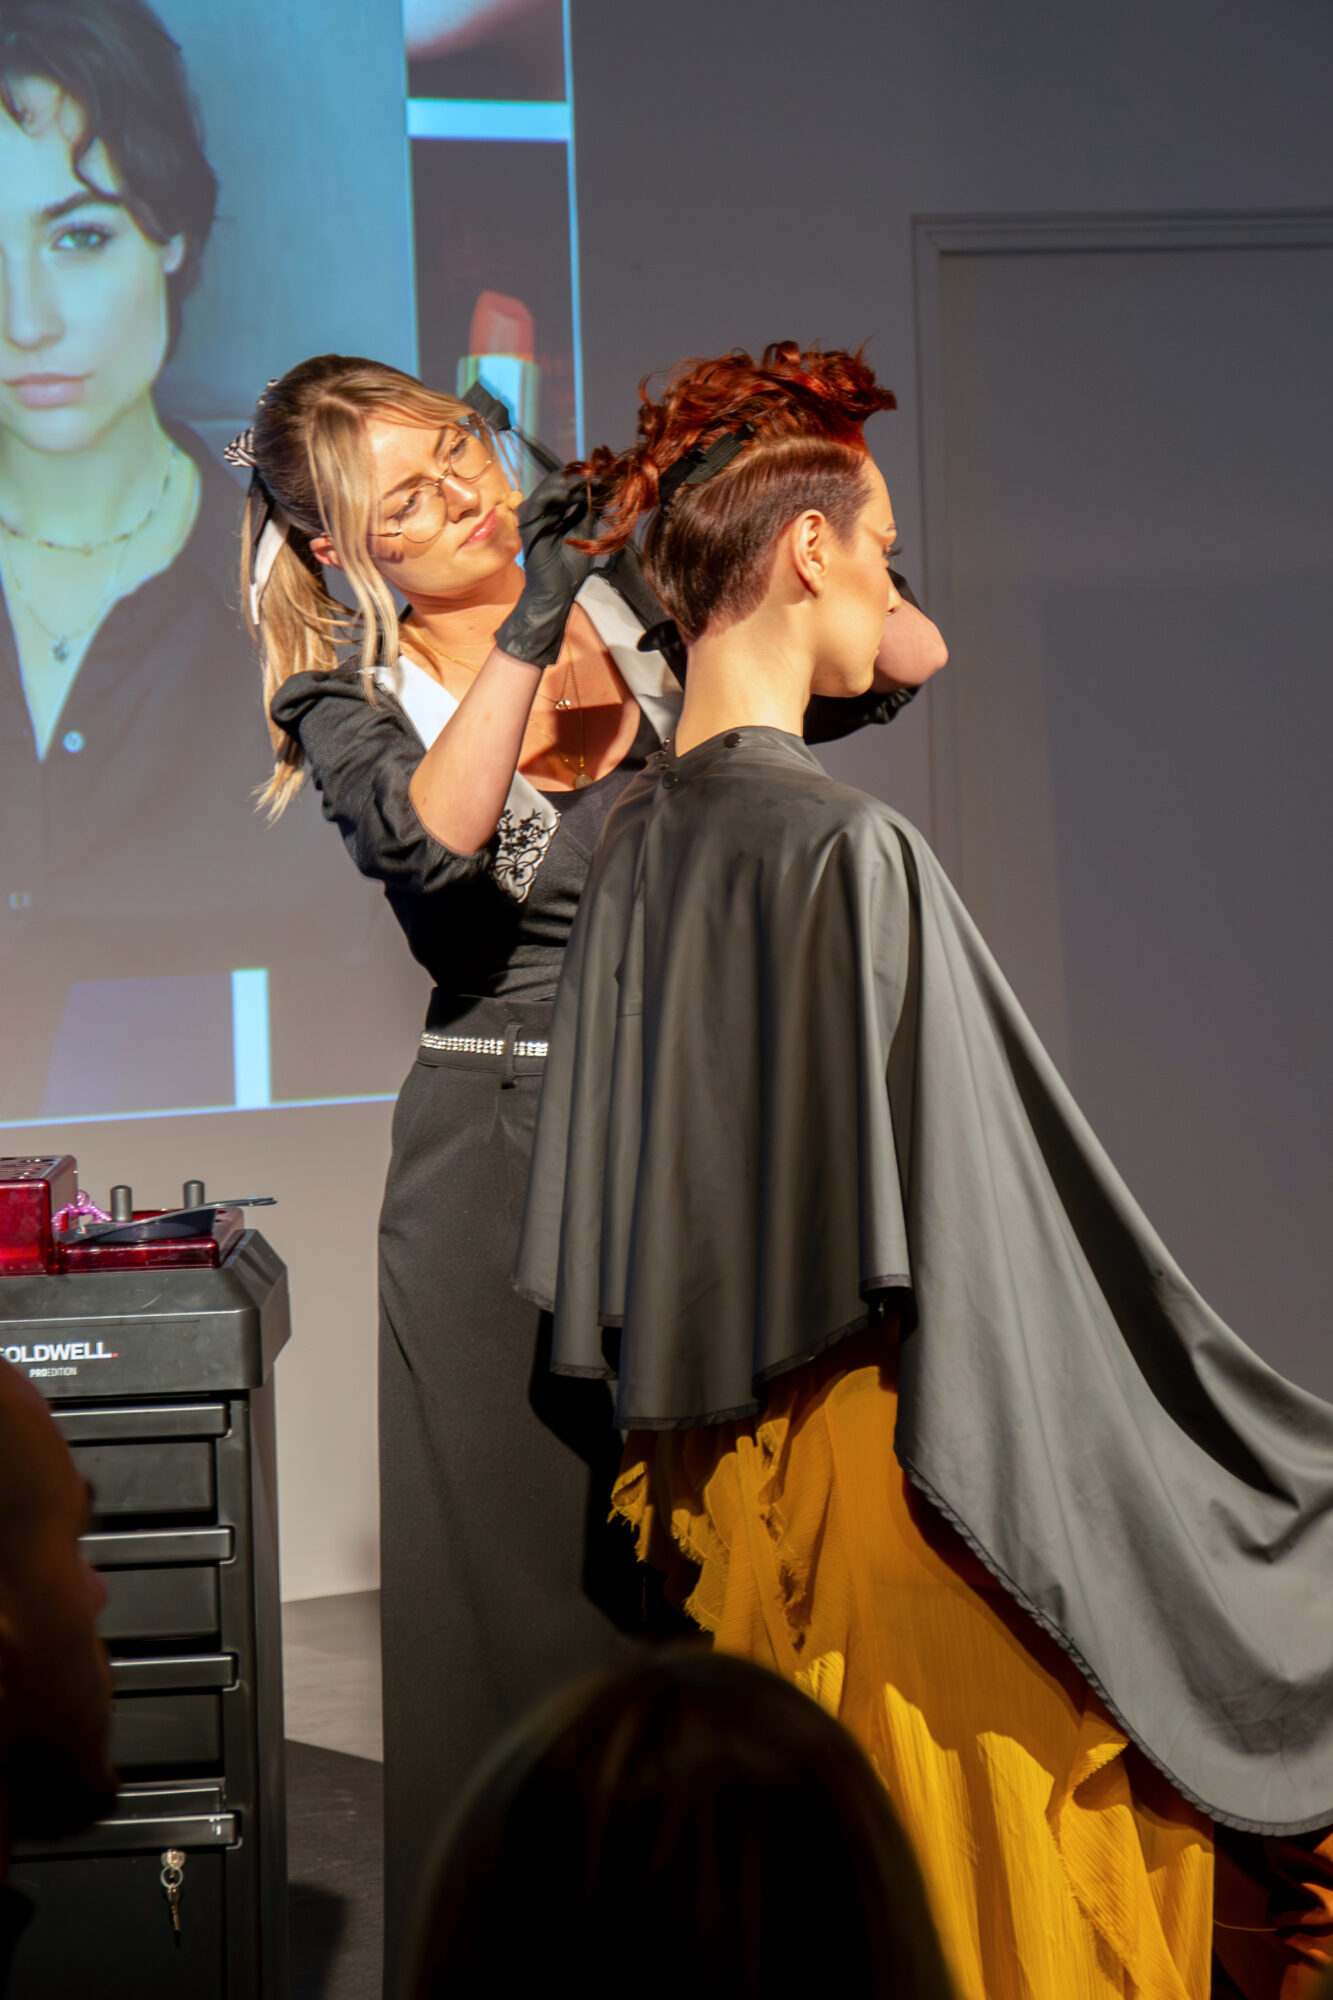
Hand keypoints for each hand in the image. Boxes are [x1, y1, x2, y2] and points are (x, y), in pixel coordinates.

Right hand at [494, 468, 595, 666]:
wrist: (556, 592)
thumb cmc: (570, 570)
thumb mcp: (586, 534)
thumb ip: (590, 512)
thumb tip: (603, 489)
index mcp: (558, 513)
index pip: (571, 488)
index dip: (589, 480)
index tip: (609, 476)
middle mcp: (545, 511)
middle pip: (561, 483)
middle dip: (582, 477)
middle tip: (602, 474)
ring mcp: (534, 515)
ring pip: (550, 487)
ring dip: (571, 481)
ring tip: (590, 479)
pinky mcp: (527, 523)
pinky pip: (539, 499)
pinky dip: (556, 491)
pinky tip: (574, 490)